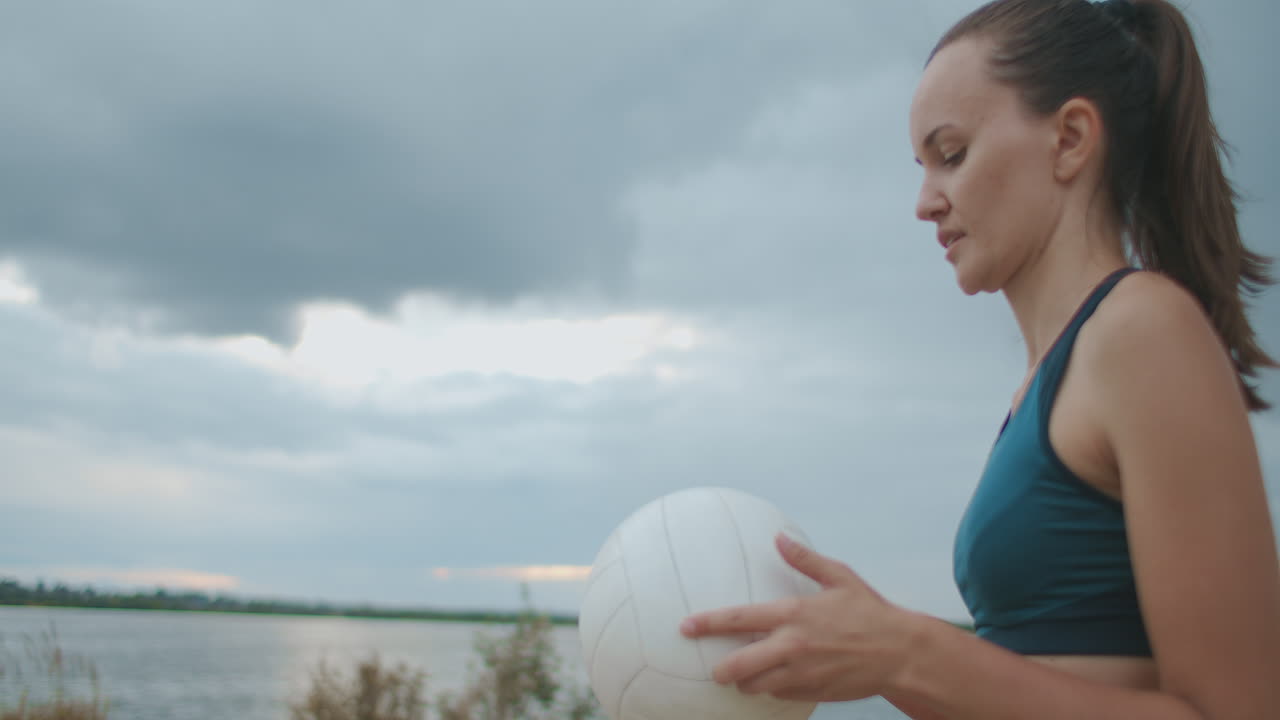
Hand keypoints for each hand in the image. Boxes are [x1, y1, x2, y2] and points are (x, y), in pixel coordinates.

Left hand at [679, 533, 919, 702]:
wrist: (901, 653)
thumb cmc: (870, 612)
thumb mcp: (839, 578)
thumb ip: (805, 559)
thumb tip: (780, 538)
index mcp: (794, 614)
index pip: (738, 619)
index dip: (707, 624)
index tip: (685, 627)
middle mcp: (792, 646)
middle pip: (738, 666)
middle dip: (719, 670)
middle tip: (715, 668)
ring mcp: (802, 674)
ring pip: (755, 686)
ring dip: (745, 682)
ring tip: (746, 675)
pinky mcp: (813, 693)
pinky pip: (779, 695)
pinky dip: (772, 689)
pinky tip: (776, 680)